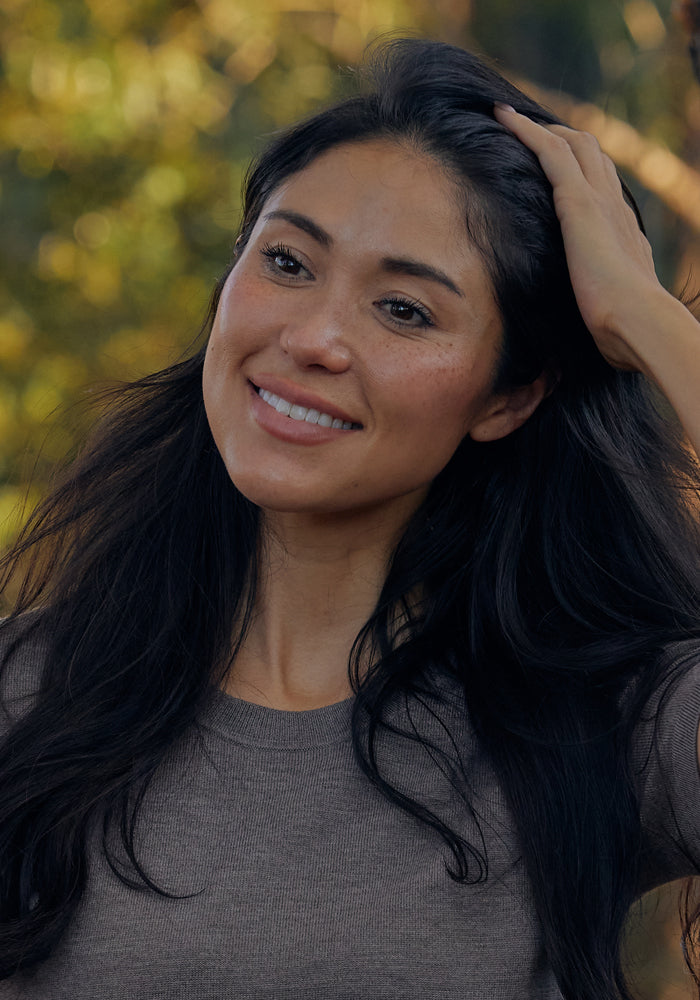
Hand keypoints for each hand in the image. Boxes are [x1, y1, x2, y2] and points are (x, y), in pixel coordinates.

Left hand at [493, 104, 668, 372]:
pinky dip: (527, 130)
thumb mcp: (608, 316)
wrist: (638, 323)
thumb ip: (598, 311)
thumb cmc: (624, 332)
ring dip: (542, 127)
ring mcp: (600, 201)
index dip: (581, 172)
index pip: (602, 189)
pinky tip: (503, 118)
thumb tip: (589, 333)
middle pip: (591, 156)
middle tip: (533, 131)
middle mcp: (615, 209)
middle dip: (564, 138)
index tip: (559, 166)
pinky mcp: (579, 202)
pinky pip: (550, 151)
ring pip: (573, 144)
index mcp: (622, 234)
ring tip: (511, 118)